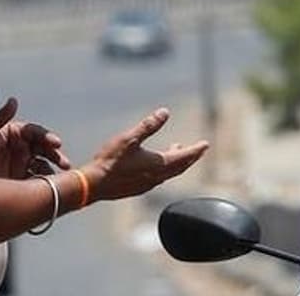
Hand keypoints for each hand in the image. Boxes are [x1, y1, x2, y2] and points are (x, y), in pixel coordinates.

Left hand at [0, 97, 70, 178]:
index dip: (47, 137)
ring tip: (58, 179)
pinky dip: (44, 184)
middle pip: (44, 150)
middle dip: (56, 155)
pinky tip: (47, 189)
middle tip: (64, 164)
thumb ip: (0, 117)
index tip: (56, 143)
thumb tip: (13, 101)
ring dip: (52, 171)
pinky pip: (36, 182)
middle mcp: (20, 149)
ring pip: (43, 166)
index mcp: (15, 135)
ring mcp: (21, 166)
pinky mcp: (20, 182)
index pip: (35, 133)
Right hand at [81, 107, 208, 201]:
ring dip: (178, 162)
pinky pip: (159, 178)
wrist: (94, 185)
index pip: (184, 156)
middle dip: (191, 157)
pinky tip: (157, 164)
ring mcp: (148, 184)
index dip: (196, 150)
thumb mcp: (130, 138)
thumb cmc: (111, 161)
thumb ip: (148, 125)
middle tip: (199, 150)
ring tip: (177, 149)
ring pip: (170, 173)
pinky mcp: (138, 188)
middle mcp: (156, 177)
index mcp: (158, 165)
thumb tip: (165, 112)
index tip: (205, 145)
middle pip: (180, 167)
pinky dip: (165, 168)